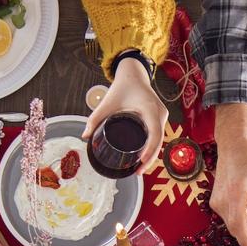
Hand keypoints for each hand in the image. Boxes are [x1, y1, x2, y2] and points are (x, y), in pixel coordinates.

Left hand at [82, 57, 167, 174]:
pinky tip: (146, 157)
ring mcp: (162, 115)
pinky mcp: (160, 117)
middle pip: (159, 141)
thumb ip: (94, 119)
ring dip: (152, 154)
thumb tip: (84, 137)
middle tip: (137, 172)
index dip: (149, 151)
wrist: (133, 74)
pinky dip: (153, 146)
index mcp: (149, 109)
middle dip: (150, 158)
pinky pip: (159, 134)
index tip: (140, 162)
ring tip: (140, 168)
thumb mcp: (107, 103)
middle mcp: (160, 113)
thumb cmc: (122, 87)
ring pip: (160, 139)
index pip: (155, 134)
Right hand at [211, 105, 246, 245]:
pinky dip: (237, 222)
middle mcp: (222, 200)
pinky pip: (226, 217)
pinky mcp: (215, 199)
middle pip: (234, 229)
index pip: (239, 228)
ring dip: (242, 232)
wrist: (234, 141)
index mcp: (237, 195)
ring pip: (229, 224)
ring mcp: (216, 200)